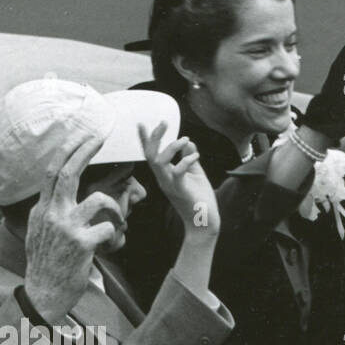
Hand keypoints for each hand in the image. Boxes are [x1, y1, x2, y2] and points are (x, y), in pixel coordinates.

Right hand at [23, 135, 122, 323]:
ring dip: (116, 207)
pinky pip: (108, 228)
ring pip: (99, 199)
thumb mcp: (35, 234)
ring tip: (118, 219)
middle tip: (100, 137)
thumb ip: (45, 213)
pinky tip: (111, 245)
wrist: (42, 295)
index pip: (53, 172)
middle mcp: (51, 214)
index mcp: (42, 210)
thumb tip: (49, 197)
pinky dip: (114, 234)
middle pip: (70, 172)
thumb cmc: (44, 266)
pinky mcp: (81, 244)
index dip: (68, 151)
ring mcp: (66, 228)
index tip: (82, 136)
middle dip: (86, 150)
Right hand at [139, 122, 219, 239]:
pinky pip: (177, 172)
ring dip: (171, 147)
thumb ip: (189, 158)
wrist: (204, 222)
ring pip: (159, 162)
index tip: (141, 124)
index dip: (145, 140)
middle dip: (154, 137)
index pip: (151, 155)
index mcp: (165, 174)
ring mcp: (170, 185)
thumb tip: (188, 142)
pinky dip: (186, 161)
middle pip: (150, 155)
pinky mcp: (180, 190)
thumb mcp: (195, 174)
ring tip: (185, 139)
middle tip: (164, 122)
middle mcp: (163, 179)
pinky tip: (196, 156)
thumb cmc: (199, 199)